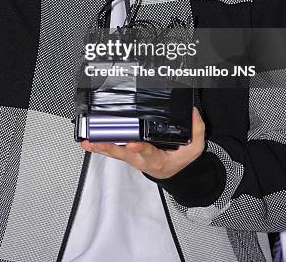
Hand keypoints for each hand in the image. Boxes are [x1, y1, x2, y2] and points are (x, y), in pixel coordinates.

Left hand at [80, 106, 204, 179]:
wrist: (170, 173)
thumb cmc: (178, 160)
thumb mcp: (194, 149)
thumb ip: (197, 131)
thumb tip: (193, 112)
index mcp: (157, 159)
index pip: (147, 152)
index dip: (139, 148)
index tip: (132, 143)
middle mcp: (140, 159)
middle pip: (123, 153)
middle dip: (110, 147)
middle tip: (97, 141)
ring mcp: (131, 157)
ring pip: (114, 153)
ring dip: (100, 147)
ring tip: (88, 141)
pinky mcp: (125, 154)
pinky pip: (111, 151)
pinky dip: (99, 146)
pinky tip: (88, 142)